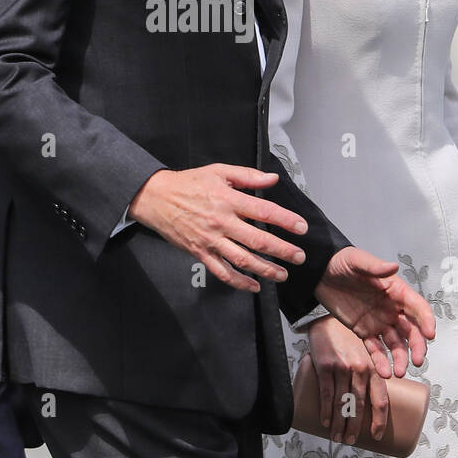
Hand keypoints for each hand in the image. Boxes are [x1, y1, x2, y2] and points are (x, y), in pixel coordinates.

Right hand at [127, 165, 309, 293]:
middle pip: (257, 240)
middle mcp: (221, 222)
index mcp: (228, 200)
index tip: (301, 228)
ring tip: (282, 274)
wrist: (156, 198)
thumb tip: (272, 179)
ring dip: (265, 269)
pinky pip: (222, 272)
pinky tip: (254, 286)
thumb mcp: (218, 172)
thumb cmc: (188, 183)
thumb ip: (247, 176)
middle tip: (299, 257)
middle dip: (282, 250)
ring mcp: (210, 240)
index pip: (263, 211)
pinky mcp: (200, 253)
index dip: (285, 220)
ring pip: (242, 260)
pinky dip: (239, 282)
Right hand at [306, 317, 390, 443]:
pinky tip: (324, 422)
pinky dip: (325, 411)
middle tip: (350, 441)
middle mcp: (360, 368)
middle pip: (359, 406)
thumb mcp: (366, 354)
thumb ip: (370, 375)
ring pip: (341, 403)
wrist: (327, 320)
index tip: (376, 436)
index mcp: (375, 368)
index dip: (379, 421)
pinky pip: (326, 393)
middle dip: (354, 428)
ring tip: (337, 437)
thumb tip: (371, 403)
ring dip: (338, 424)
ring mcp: (342, 367)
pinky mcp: (325, 366)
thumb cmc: (349, 340)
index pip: (381, 400)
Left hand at [315, 247, 435, 378]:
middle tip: (417, 361)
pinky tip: (384, 372)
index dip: (426, 320)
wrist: (320, 272)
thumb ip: (375, 267)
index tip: (430, 334)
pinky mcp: (364, 331)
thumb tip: (394, 267)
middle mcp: (392, 308)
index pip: (417, 307)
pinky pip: (375, 348)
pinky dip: (380, 361)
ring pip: (396, 344)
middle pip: (411, 330)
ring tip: (399, 372)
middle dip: (416, 346)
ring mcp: (379, 322)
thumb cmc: (342, 262)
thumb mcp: (357, 260)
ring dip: (400, 358)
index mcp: (395, 290)